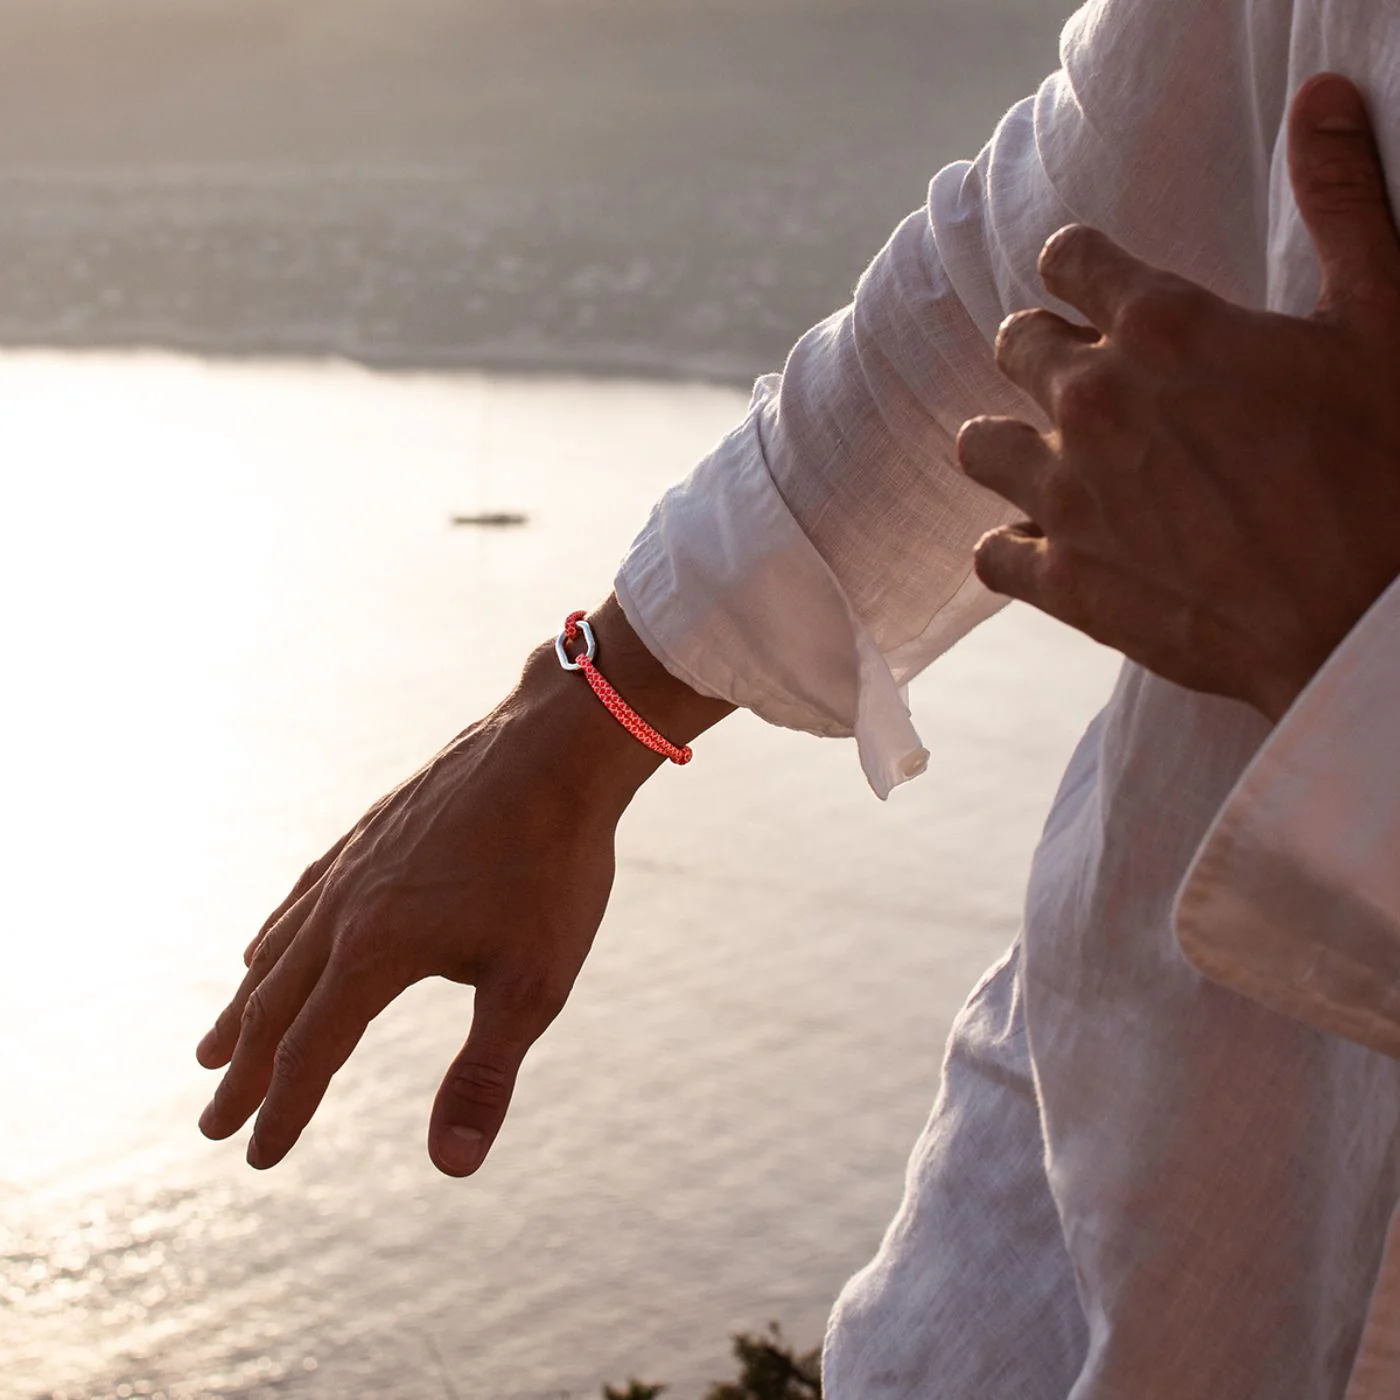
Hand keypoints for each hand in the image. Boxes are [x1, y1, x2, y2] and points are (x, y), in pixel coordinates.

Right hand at [197, 598, 729, 1174]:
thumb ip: (486, 1075)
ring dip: (245, 1004)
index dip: (283, 1111)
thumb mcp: (533, 983)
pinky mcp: (371, 831)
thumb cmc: (555, 867)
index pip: (311, 1052)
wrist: (557, 748)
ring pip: (279, 947)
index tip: (255, 1159)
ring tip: (214, 1046)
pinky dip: (274, 934)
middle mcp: (344, 907)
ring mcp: (352, 862)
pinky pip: (301, 895)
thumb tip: (451, 1168)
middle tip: (209, 1121)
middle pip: (275, 1004)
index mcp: (374, 952)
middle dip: (245, 1071)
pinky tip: (269, 941)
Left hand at [956, 74, 1399, 721]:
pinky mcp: (1063, 581)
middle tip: (1087, 377)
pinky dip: (1013, 548)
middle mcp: (1093, 401)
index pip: (1067, 260)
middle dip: (1044, 351)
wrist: (1370, 622)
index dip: (1079, 269)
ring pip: (980, 446)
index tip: (1094, 288)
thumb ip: (1342, 201)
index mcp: (1161, 325)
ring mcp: (1067, 496)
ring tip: (1053, 459)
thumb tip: (1320, 95)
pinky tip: (1048, 547)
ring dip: (1009, 444)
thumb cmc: (1390, 466)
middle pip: (1015, 345)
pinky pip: (990, 554)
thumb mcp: (1383, 318)